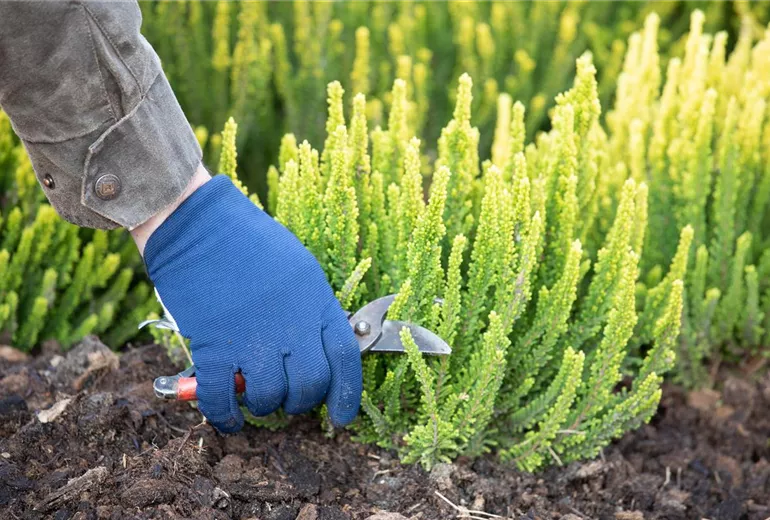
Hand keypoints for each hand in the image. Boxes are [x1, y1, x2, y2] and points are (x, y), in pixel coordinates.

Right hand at [140, 172, 362, 431]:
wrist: (199, 224)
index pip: (345, 359)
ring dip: (263, 405)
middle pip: (309, 385)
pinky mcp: (213, 347)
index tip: (340, 416)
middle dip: (300, 401)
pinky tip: (226, 416)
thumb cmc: (250, 241)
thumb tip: (317, 346)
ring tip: (253, 396)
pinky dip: (225, 416)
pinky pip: (222, 398)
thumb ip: (312, 310)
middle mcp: (291, 326)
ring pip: (269, 397)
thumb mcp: (300, 270)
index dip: (346, 395)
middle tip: (288, 399)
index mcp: (316, 303)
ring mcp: (252, 338)